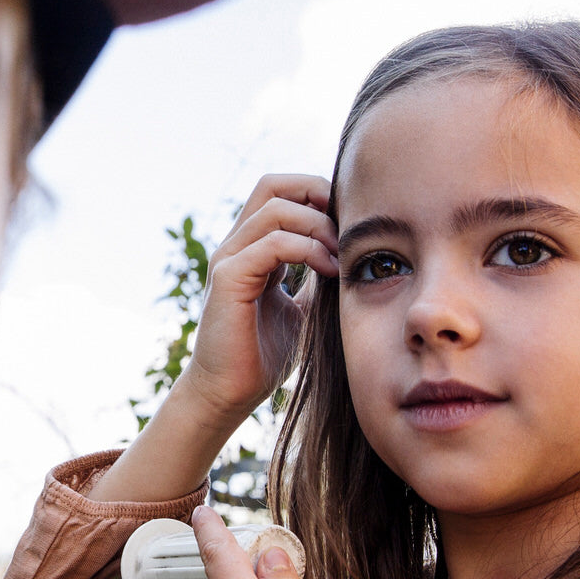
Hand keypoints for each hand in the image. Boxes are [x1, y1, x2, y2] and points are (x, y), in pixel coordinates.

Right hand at [176, 174, 337, 429]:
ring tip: (341, 257)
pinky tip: (328, 271)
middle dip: (318, 194)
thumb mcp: (303, 308)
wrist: (230, 393)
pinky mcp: (228, 279)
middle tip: (348, 228)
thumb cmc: (264, 355)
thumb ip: (317, 277)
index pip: (282, 193)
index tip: (350, 225)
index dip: (318, 195)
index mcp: (252, 247)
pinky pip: (272, 244)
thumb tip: (352, 258)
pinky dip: (307, 250)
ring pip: (276, 208)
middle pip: (274, 185)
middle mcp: (237, 245)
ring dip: (319, 226)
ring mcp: (228, 258)